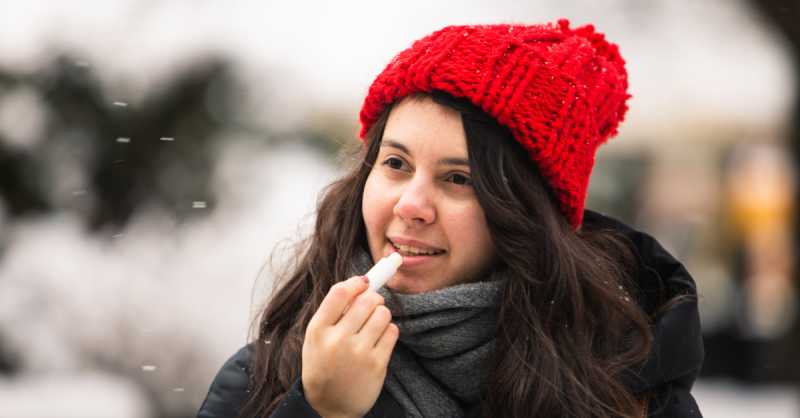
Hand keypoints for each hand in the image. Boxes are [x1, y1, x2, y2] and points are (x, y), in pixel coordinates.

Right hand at [302, 276, 398, 417]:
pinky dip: (389, 331)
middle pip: (367, 300)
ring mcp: (358, 353)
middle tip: (372, 304)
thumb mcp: (316, 338)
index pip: (340, 292)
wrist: (328, 406)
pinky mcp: (377, 365)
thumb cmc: (323, 365)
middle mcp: (337, 340)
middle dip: (373, 297)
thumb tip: (364, 283)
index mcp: (318, 330)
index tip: (364, 282)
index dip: (356, 282)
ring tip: (373, 325)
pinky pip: (392, 332)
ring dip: (382, 314)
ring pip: (383, 313)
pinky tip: (379, 339)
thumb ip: (333, 312)